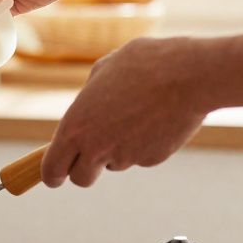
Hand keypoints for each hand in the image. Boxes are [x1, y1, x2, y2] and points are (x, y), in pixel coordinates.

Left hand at [42, 37, 208, 186]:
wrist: (190, 75)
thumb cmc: (145, 64)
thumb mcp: (104, 69)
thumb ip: (90, 93)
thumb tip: (88, 104)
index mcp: (75, 126)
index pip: (52, 168)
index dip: (52, 174)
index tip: (55, 176)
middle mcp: (97, 147)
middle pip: (81, 179)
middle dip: (84, 170)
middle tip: (91, 155)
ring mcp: (126, 156)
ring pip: (114, 164)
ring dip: (117, 150)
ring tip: (133, 117)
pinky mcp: (152, 159)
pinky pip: (140, 157)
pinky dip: (143, 145)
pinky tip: (154, 119)